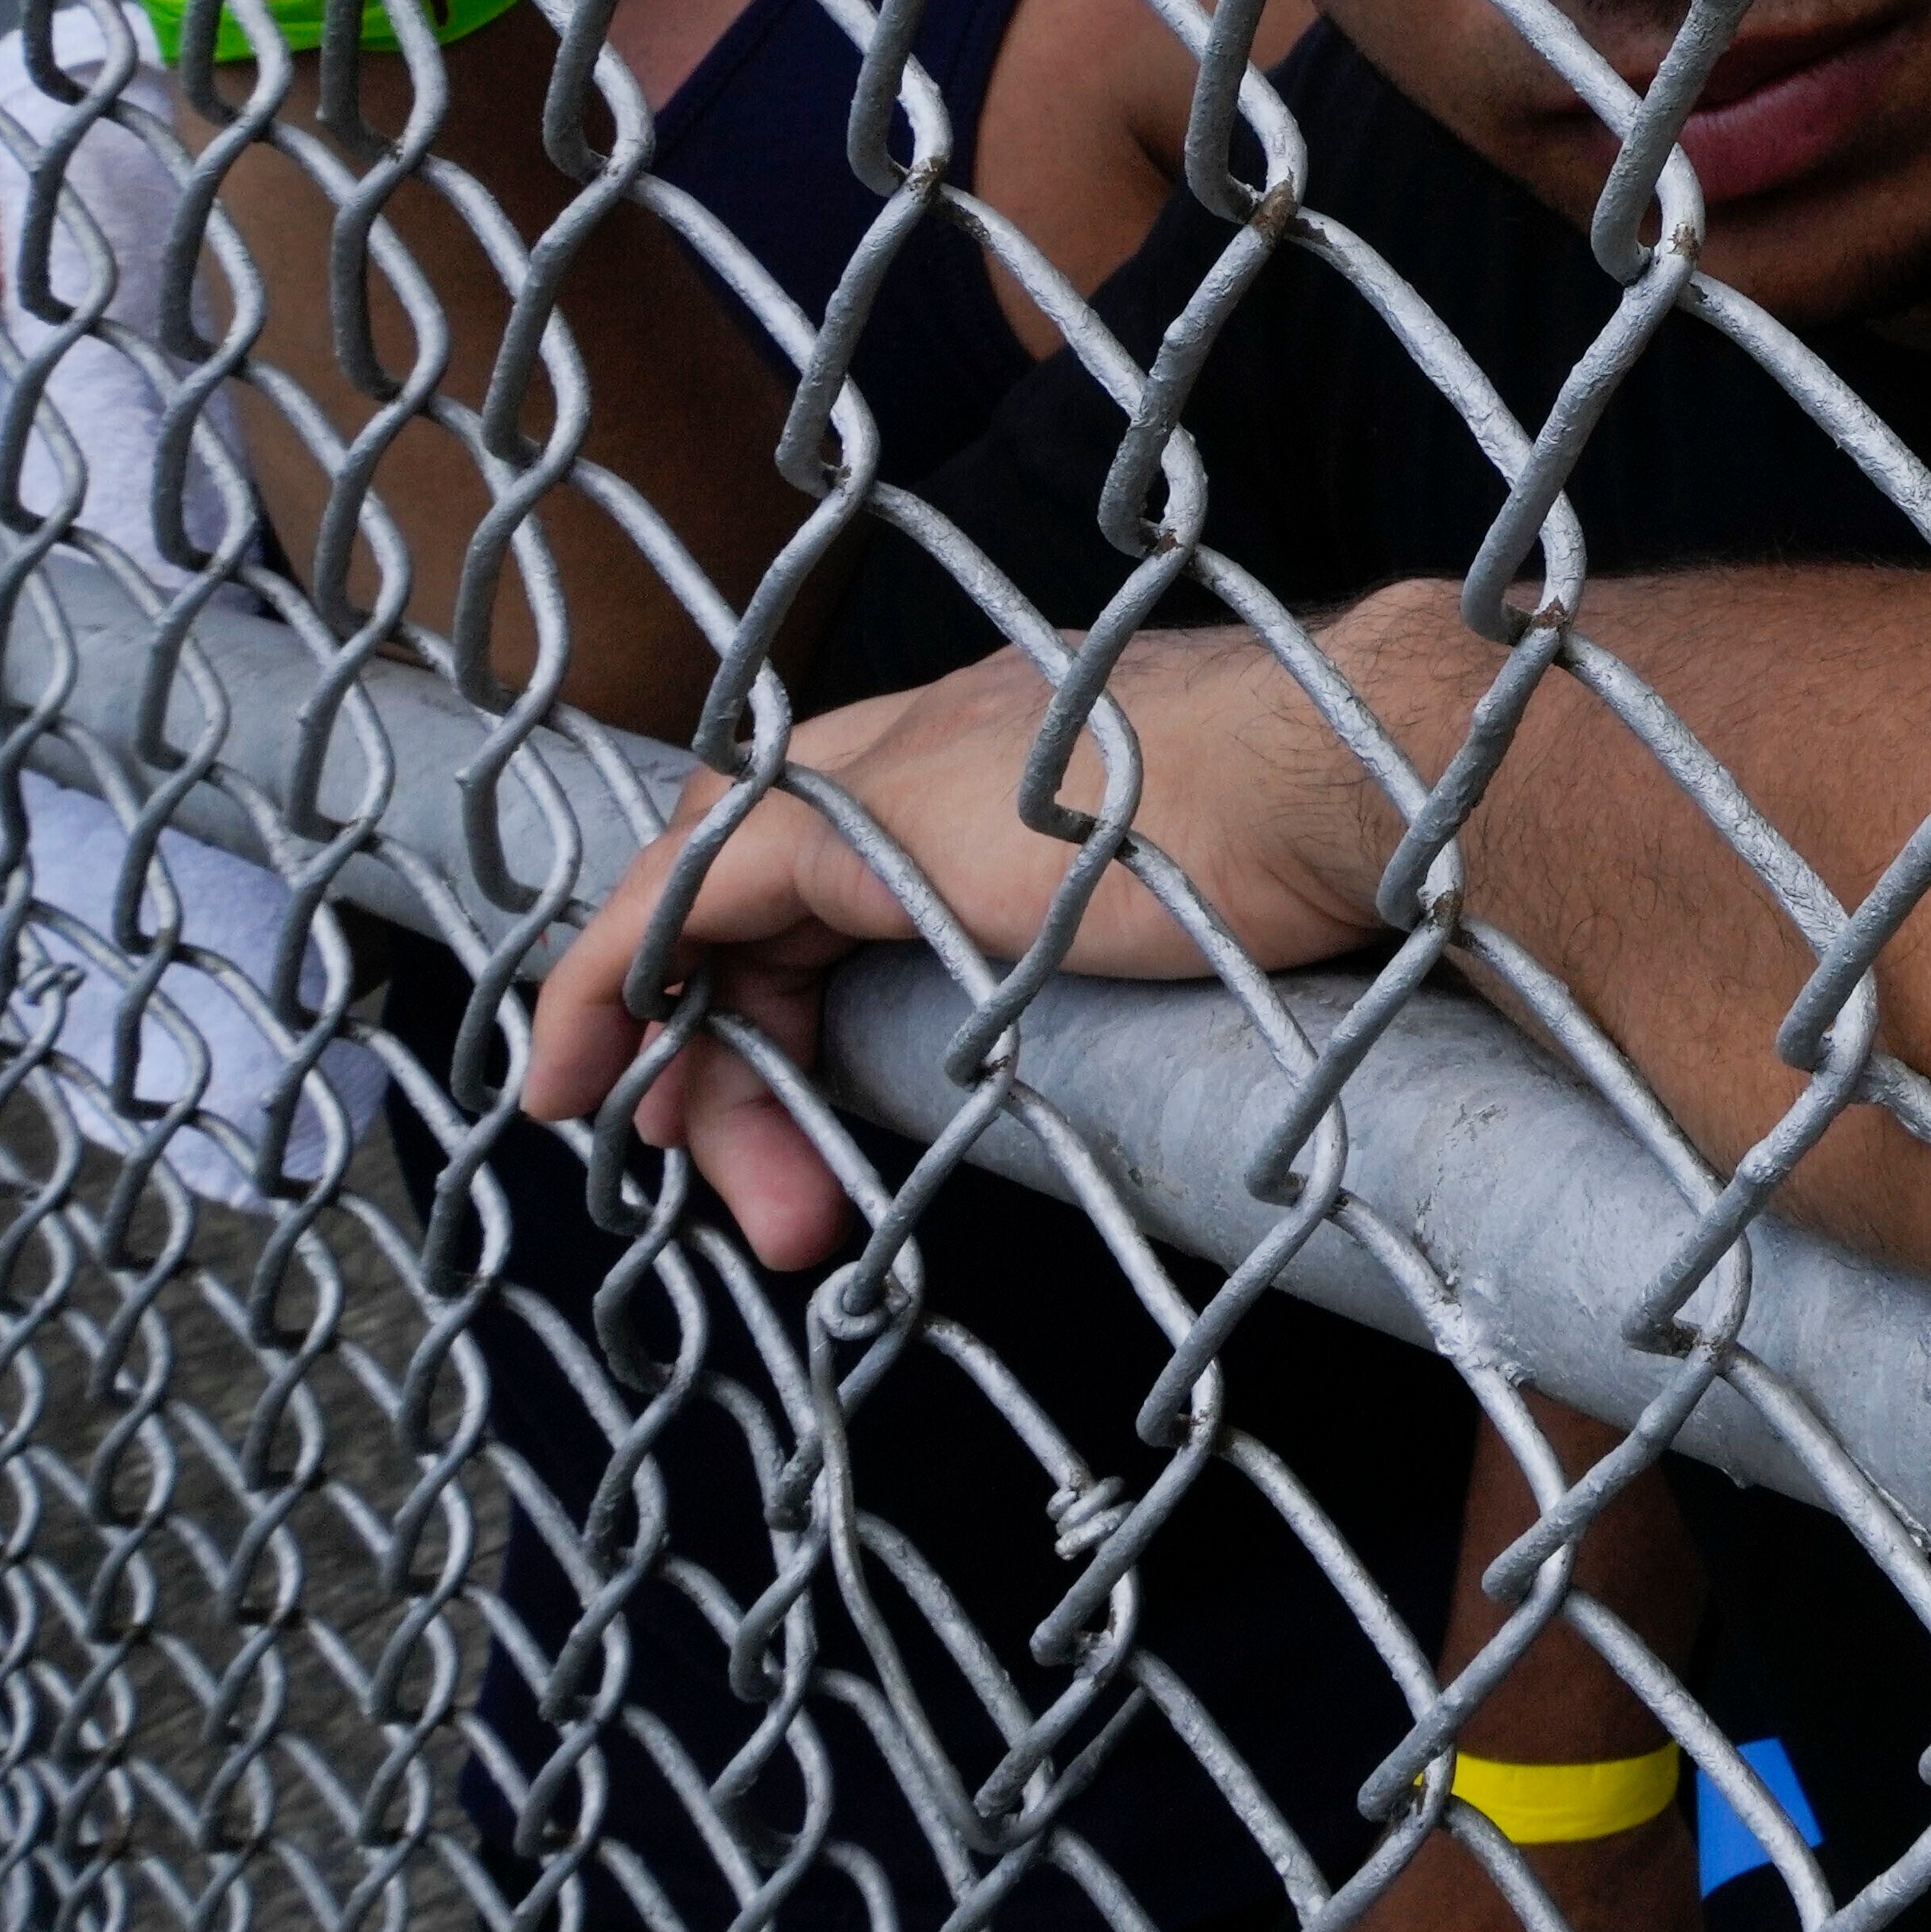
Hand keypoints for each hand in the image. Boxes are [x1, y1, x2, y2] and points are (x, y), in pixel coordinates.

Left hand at [519, 614, 1419, 1268]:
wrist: (1350, 780)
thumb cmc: (1335, 841)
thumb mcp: (1215, 891)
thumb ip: (1158, 920)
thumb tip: (1216, 996)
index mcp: (1023, 738)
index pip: (851, 847)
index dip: (794, 974)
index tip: (796, 1091)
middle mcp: (943, 729)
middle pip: (769, 889)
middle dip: (750, 1053)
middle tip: (774, 1194)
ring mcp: (898, 766)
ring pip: (718, 907)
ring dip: (705, 1064)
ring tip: (746, 1202)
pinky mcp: (861, 819)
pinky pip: (681, 902)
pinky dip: (605, 986)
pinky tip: (580, 1082)